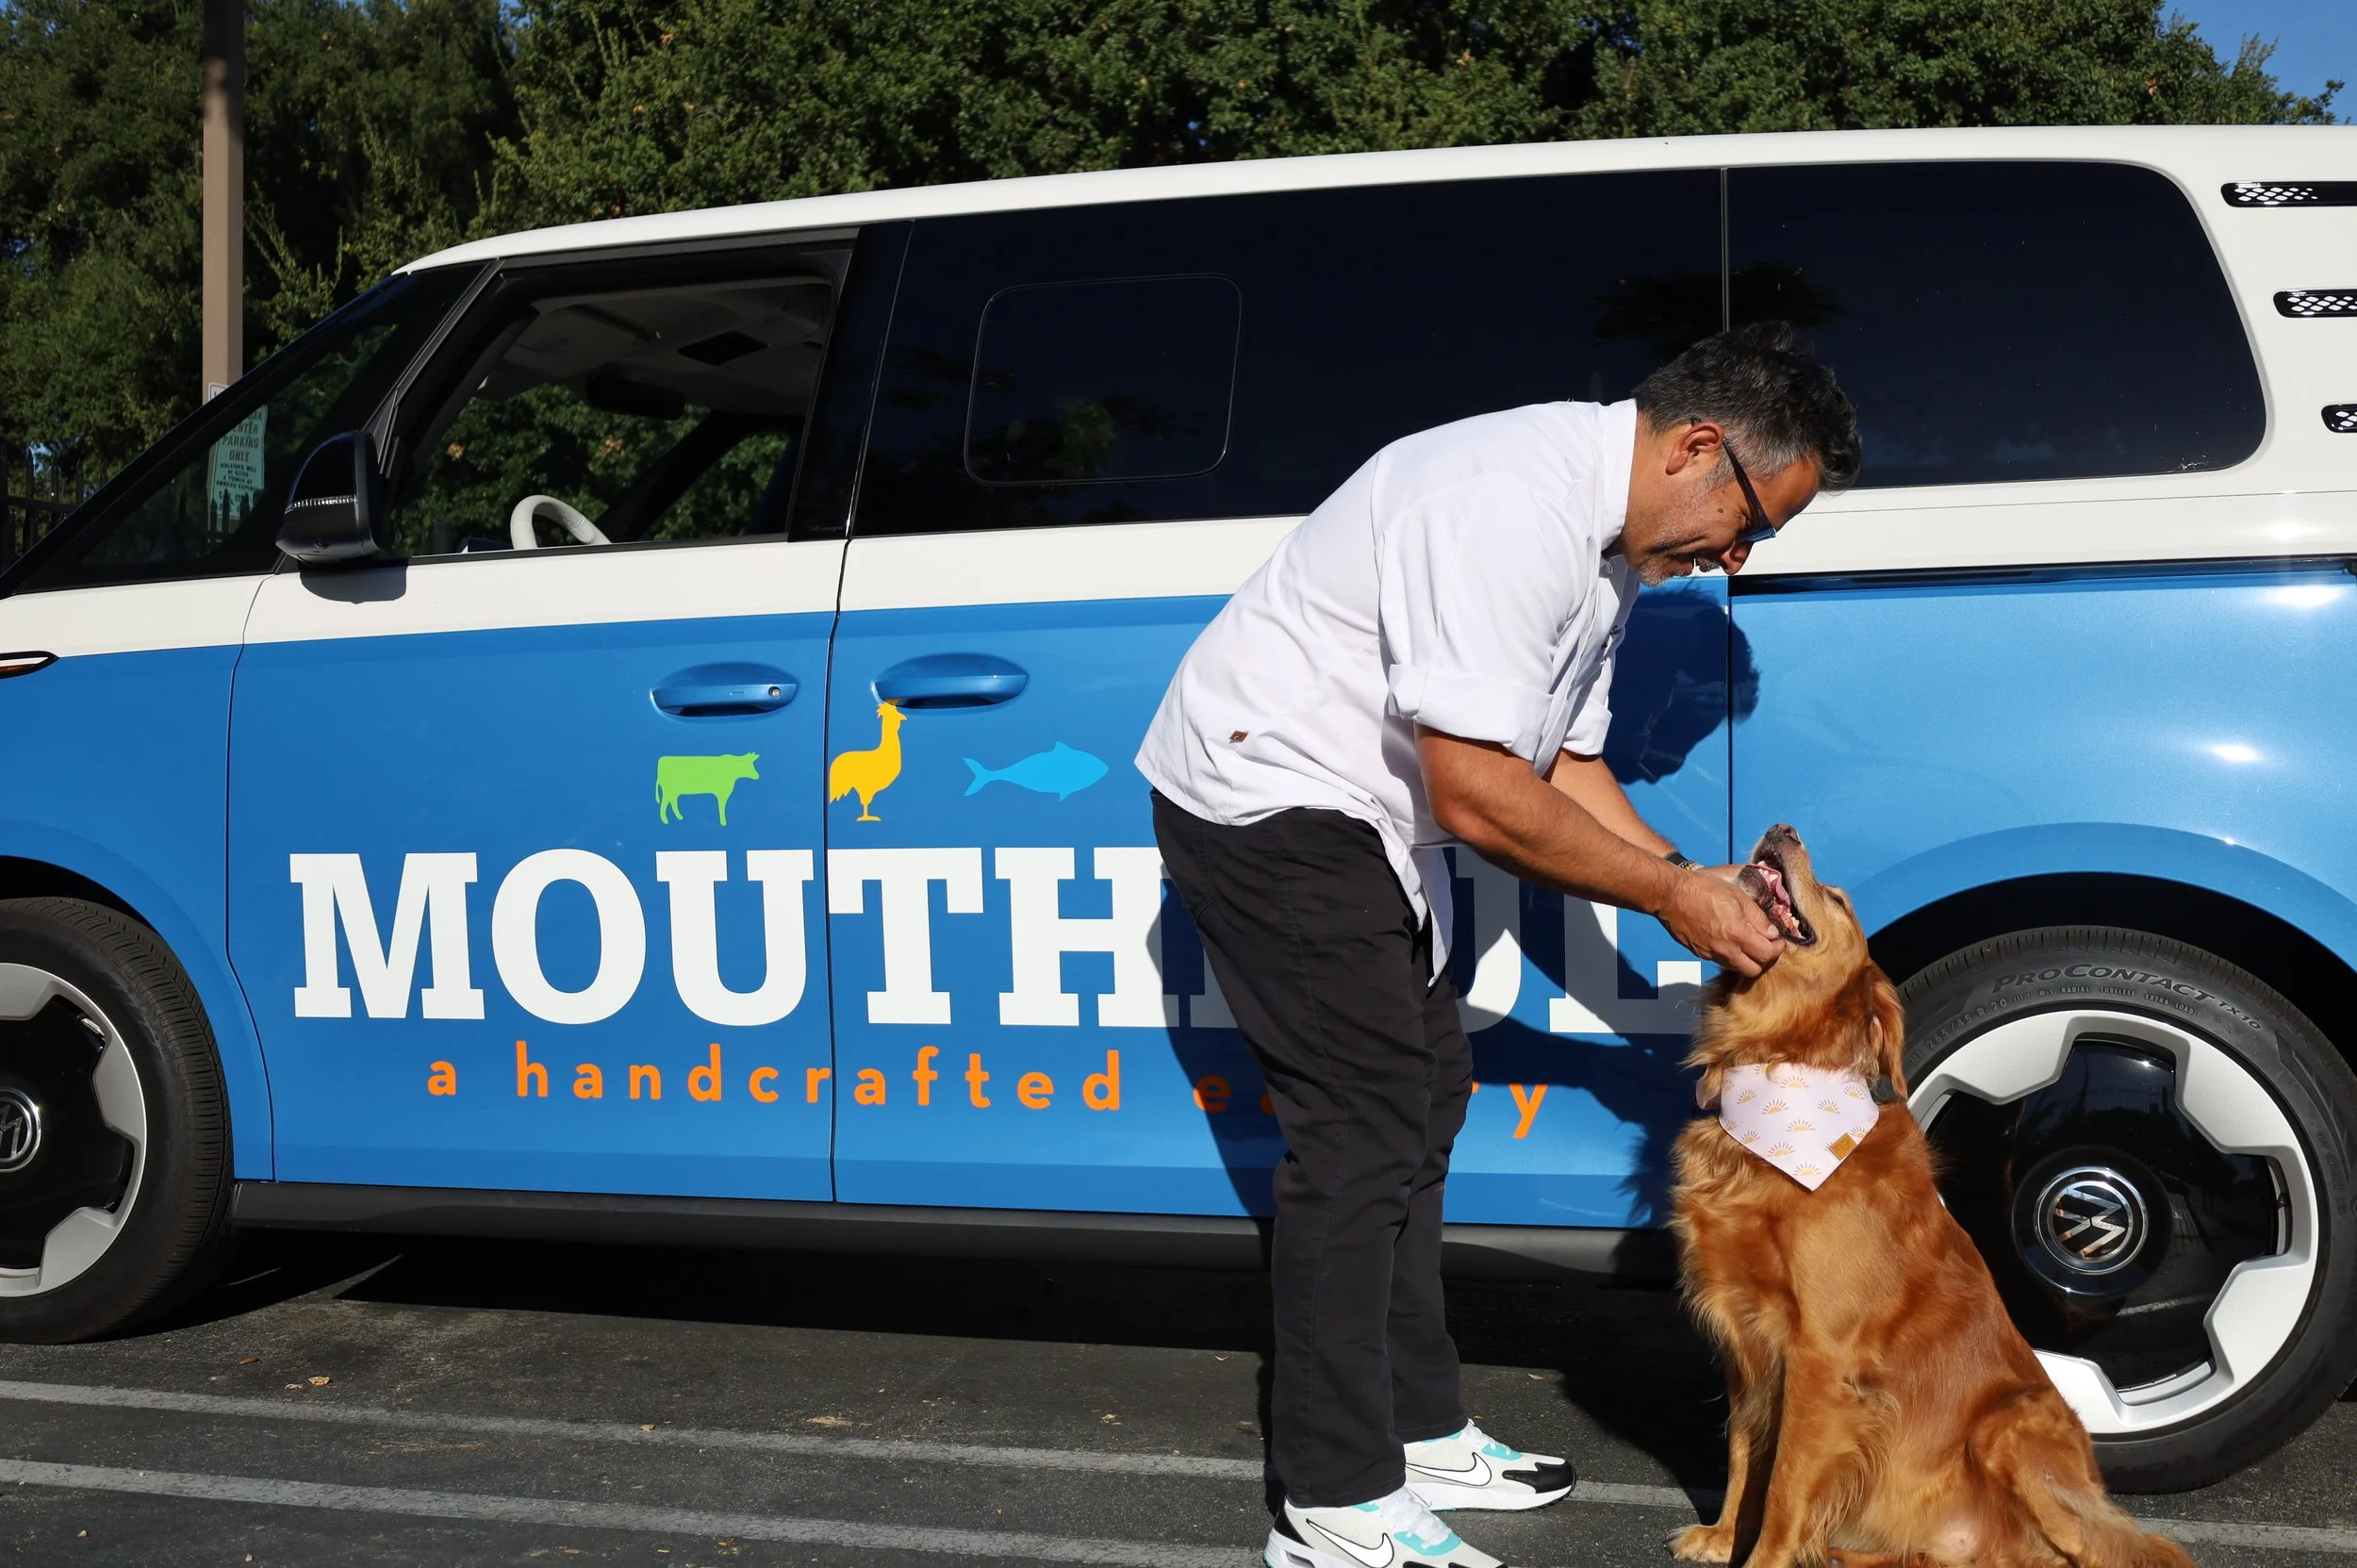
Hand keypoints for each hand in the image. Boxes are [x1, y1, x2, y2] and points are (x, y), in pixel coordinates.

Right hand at [1660, 866, 1783, 977]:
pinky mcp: (1701, 954)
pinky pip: (1722, 961)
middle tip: (1766, 945)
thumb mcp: (1738, 896)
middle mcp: (1726, 950)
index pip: (1768, 954)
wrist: (1672, 895)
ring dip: (1747, 960)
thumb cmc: (1704, 889)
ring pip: (1738, 968)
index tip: (1778, 940)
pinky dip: (1731, 956)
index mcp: (1739, 934)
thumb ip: (1758, 917)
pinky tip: (1729, 942)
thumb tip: (1771, 932)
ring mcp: (1712, 954)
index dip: (1777, 948)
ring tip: (1748, 944)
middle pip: (1755, 970)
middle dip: (1764, 959)